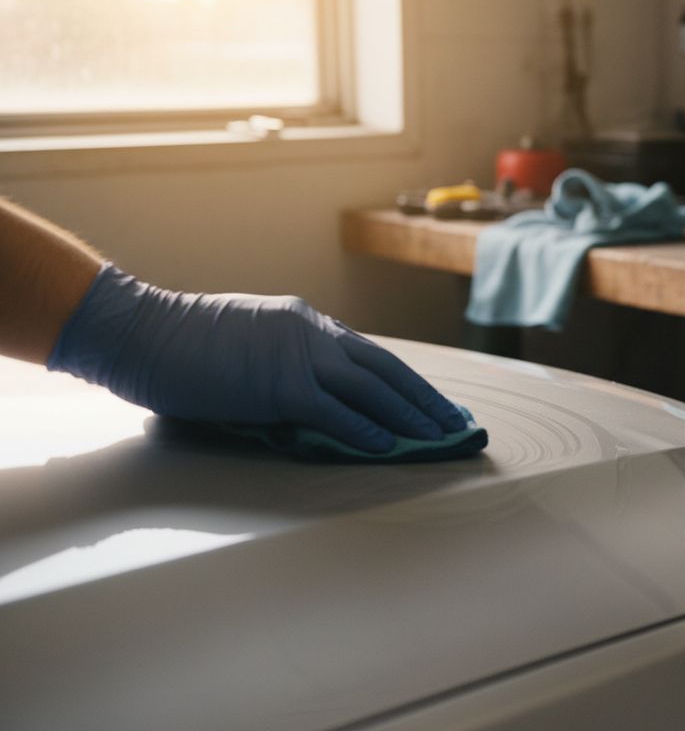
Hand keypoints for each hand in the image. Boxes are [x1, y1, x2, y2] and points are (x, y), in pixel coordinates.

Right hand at [48, 265, 464, 452]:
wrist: (142, 332)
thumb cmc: (185, 343)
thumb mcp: (251, 341)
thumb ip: (287, 363)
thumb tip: (315, 399)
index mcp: (307, 322)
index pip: (371, 356)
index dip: (406, 382)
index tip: (433, 402)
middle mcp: (313, 333)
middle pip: (386, 370)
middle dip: (425, 399)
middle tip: (456, 423)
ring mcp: (298, 357)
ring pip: (372, 389)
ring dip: (411, 416)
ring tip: (440, 437)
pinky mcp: (279, 386)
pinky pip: (335, 411)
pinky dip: (366, 429)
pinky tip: (390, 446)